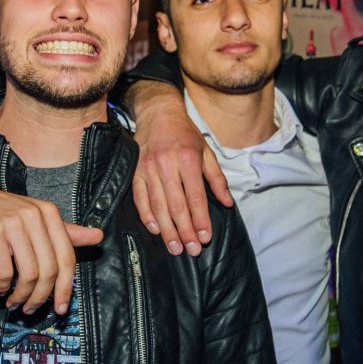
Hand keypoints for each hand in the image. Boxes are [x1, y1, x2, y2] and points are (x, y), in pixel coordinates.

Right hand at [0, 163, 103, 314]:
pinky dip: (4, 286)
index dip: (66, 287)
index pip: (67, 257)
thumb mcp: (39, 218)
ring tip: (15, 303)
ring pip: (28, 273)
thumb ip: (68, 231)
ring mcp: (13, 224)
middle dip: (42, 296)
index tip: (61, 307)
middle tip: (32, 309)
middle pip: (49, 269)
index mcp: (50, 213)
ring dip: (22, 296)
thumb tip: (99, 236)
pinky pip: (4, 270)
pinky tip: (1, 290)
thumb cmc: (6, 211)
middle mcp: (34, 217)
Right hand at [127, 81, 231, 257]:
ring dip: (167, 230)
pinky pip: (140, 198)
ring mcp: (149, 168)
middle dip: (185, 231)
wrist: (158, 113)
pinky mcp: (136, 171)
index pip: (196, 197)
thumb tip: (227, 203)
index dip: (201, 219)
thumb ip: (217, 179)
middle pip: (176, 205)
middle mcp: (167, 165)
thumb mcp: (207, 151)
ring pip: (158, 205)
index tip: (205, 238)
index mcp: (188, 159)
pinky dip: (147, 215)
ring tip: (175, 248)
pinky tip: (155, 230)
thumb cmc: (185, 134)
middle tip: (192, 250)